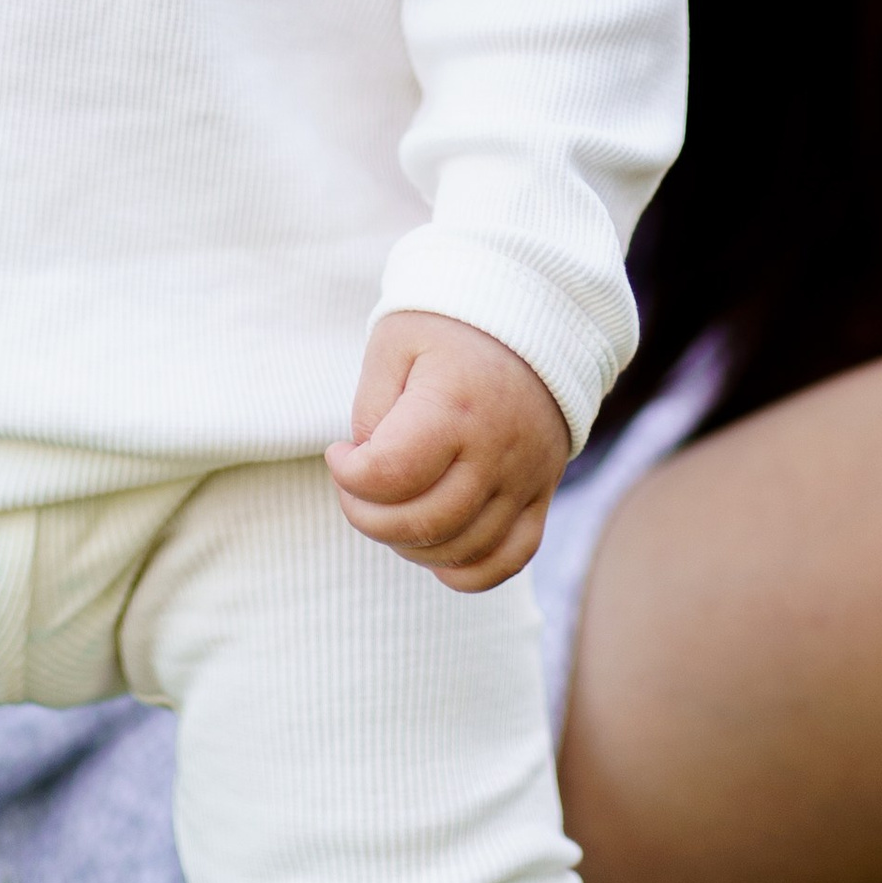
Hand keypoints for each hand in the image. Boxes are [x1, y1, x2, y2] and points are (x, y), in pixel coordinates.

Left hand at [325, 310, 569, 590]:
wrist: (536, 312)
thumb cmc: (452, 324)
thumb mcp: (394, 341)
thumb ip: (372, 407)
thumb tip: (366, 468)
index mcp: (455, 406)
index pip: (389, 475)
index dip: (347, 476)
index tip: (339, 453)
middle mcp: (496, 450)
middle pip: (422, 524)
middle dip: (367, 516)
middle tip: (355, 486)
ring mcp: (526, 478)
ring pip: (460, 550)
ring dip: (409, 543)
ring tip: (392, 504)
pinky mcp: (542, 493)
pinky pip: (509, 560)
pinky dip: (466, 570)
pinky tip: (435, 545)